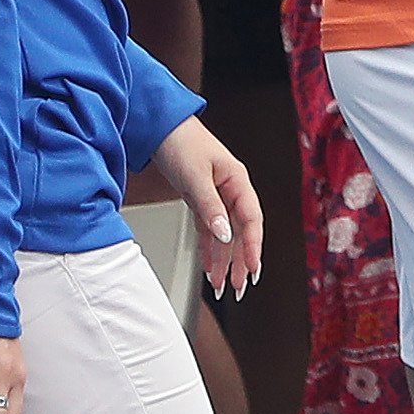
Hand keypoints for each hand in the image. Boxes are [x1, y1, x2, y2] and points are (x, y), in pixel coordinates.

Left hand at [152, 114, 263, 297]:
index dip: (253, 246)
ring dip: (224, 260)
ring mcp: (217, 197)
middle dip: (240, 261)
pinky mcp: (202, 201)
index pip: (251, 220)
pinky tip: (210, 266)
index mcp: (238, 181)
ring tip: (222, 285)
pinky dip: (209, 249)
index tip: (252, 269)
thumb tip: (224, 235)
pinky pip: (209, 230)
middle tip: (239, 286)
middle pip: (240, 232)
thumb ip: (210, 207)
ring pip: (225, 235)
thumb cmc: (182, 143)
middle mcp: (231, 191)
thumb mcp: (195, 176)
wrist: (160, 127)